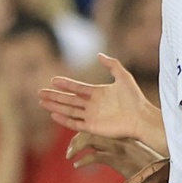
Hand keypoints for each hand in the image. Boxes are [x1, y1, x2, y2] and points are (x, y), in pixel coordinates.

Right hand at [40, 57, 166, 150]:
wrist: (140, 117)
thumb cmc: (134, 98)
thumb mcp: (123, 76)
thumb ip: (111, 64)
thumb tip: (98, 54)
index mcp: (98, 93)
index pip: (77, 88)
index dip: (65, 84)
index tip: (53, 79)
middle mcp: (92, 105)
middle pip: (69, 99)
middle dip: (55, 96)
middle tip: (40, 92)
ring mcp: (91, 117)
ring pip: (69, 110)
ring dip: (55, 106)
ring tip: (42, 102)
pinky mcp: (92, 128)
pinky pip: (75, 123)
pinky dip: (64, 120)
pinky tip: (53, 115)